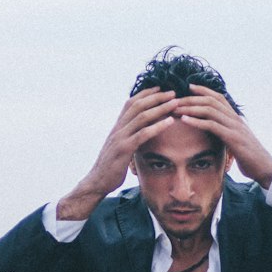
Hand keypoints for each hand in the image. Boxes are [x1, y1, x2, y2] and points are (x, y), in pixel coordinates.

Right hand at [56, 88, 176, 219]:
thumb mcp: (120, 148)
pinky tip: (170, 122)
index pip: (131, 103)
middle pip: (138, 105)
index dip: (145, 94)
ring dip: (160, 108)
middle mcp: (118, 129)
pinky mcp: (124, 149)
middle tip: (172, 92)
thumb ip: (128, 138)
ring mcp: (120, 138)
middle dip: (156, 97)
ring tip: (175, 103)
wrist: (97, 182)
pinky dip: (157, 126)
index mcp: (117, 127)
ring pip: (141, 117)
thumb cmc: (110, 167)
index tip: (160, 88)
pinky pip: (142, 134)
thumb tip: (141, 134)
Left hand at [174, 85, 271, 189]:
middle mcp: (235, 119)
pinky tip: (184, 120)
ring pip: (210, 110)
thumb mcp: (235, 140)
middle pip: (211, 101)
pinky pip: (212, 126)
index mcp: (235, 118)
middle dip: (191, 99)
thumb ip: (226, 132)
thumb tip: (213, 131)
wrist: (264, 168)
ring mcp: (234, 127)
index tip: (189, 86)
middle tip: (175, 100)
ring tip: (176, 109)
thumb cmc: (249, 156)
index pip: (218, 98)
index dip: (204, 90)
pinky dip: (196, 121)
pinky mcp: (233, 138)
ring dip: (191, 108)